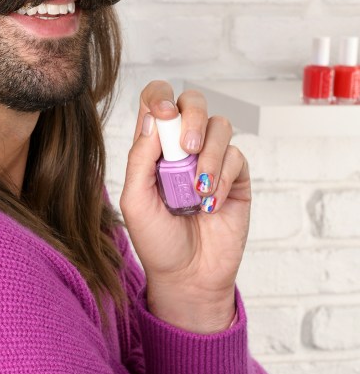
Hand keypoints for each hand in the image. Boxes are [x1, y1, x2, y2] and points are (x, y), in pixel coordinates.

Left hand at [119, 82, 250, 332]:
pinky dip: (224, 179)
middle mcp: (183, 148)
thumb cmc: (157, 241)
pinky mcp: (237, 178)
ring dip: (211, 154)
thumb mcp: (136, 201)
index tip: (162, 112)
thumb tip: (151, 119)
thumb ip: (140, 159)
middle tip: (188, 147)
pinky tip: (212, 204)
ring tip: (199, 189)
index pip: (156, 103)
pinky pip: (236, 157)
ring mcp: (211, 160)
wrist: (188, 276)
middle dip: (192, 116)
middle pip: (192, 102)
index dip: (160, 96)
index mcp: (153, 148)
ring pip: (220, 126)